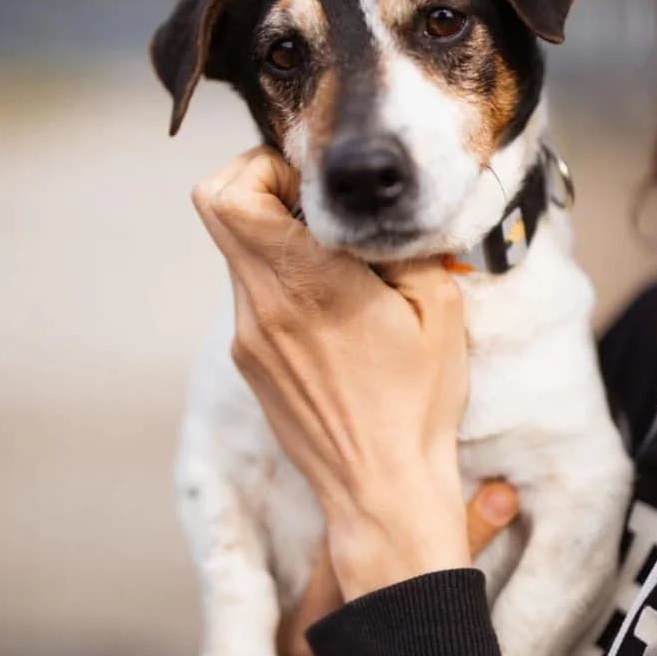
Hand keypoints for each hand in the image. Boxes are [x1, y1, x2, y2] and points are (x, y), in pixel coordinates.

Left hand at [192, 148, 470, 601]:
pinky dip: (279, 282)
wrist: (380, 488)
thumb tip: (374, 215)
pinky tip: (330, 312)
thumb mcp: (438, 310)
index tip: (316, 186)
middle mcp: (262, 307)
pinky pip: (249, 297)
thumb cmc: (416, 405)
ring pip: (235, 254)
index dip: (267, 167)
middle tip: (317, 208)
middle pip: (218, 211)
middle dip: (263, 188)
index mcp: (309, 284)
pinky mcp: (249, 364)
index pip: (234, 194)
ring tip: (336, 266)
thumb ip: (402, 245)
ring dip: (275, 239)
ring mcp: (248, 339)